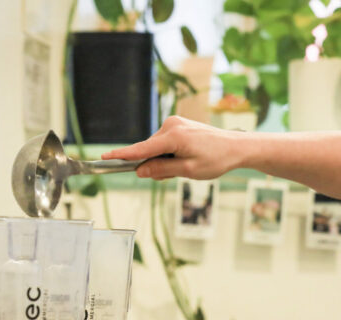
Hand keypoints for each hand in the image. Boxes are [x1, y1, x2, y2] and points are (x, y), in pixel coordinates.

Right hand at [103, 116, 247, 180]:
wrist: (236, 146)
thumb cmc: (216, 159)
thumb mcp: (188, 171)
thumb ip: (162, 170)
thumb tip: (140, 171)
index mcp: (173, 136)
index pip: (141, 149)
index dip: (122, 155)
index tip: (104, 157)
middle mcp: (171, 125)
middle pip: (149, 150)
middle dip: (155, 165)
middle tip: (175, 175)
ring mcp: (174, 123)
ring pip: (157, 148)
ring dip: (164, 160)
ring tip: (187, 165)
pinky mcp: (178, 124)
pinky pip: (165, 142)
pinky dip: (169, 153)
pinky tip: (185, 158)